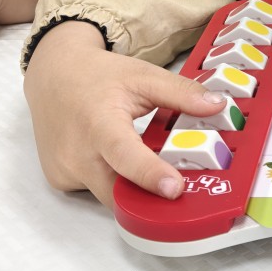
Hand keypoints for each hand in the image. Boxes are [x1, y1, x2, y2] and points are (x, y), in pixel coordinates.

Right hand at [24, 21, 229, 208]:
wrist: (54, 75)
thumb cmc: (97, 76)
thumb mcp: (143, 76)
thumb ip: (181, 93)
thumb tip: (217, 105)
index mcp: (99, 123)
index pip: (125, 156)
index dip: (150, 175)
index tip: (175, 189)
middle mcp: (77, 153)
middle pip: (119, 191)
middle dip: (150, 195)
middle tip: (180, 186)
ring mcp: (65, 171)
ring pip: (109, 195)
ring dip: (132, 188)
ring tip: (148, 164)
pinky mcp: (60, 180)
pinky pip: (96, 191)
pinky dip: (113, 181)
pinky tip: (115, 158)